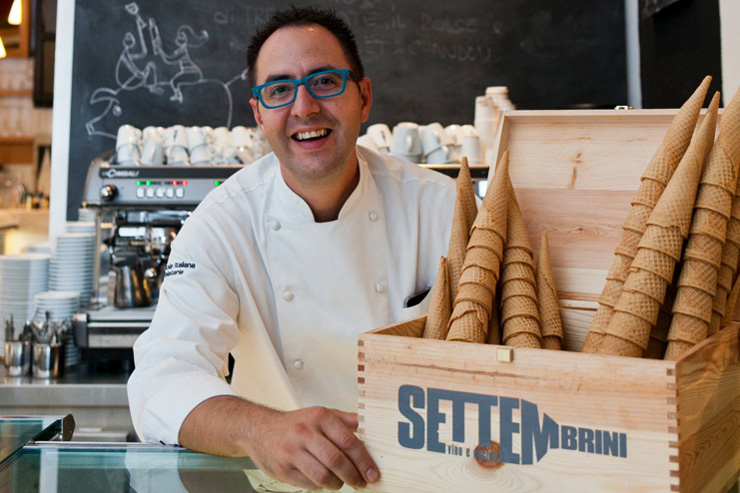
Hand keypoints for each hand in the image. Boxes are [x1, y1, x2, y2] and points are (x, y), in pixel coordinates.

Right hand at [246, 406, 379, 489]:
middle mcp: (304, 432)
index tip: (373, 473)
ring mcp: (291, 452)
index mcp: (319, 417)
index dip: (363, 461)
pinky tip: (323, 480)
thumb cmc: (297, 424)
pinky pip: (309, 484)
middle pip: (336, 460)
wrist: (259, 430)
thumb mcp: (321, 414)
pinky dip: (321, 486)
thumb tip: (371, 425)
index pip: (348, 441)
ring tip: (341, 482)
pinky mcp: (283, 469)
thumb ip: (346, 419)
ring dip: (337, 484)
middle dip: (353, 476)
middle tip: (361, 482)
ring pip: (323, 476)